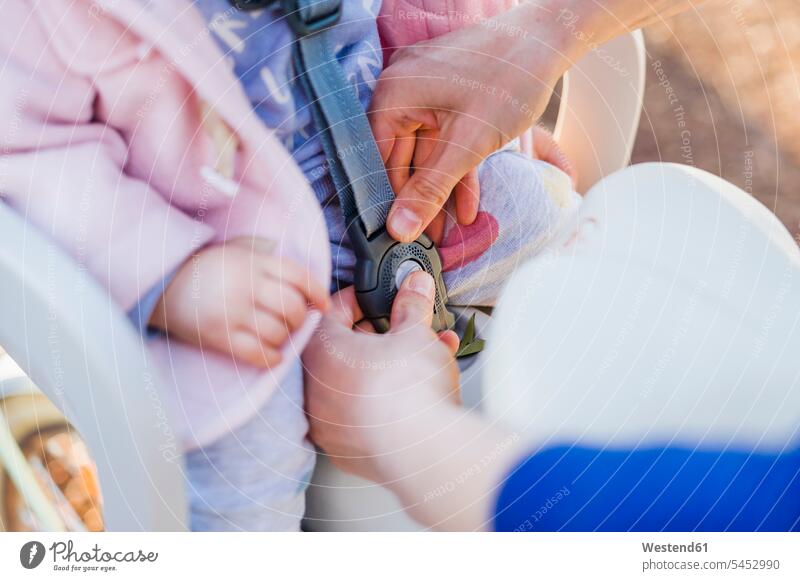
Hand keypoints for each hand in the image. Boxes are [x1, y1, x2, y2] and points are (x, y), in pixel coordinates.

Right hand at [150, 236, 329, 367]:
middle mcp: (246, 286)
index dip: (318, 293)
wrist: (162, 284)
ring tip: (277, 335)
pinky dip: (272, 357)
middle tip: (292, 321)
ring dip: (285, 338)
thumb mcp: (238, 253)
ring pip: (279, 332)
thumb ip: (268, 263)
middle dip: (300, 318)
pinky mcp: (219, 336)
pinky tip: (272, 355)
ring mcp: (233, 312)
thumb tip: (306, 286)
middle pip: (294, 307)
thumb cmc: (207, 269)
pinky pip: (258, 354)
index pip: (300, 276)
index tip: (324, 305)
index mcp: (254, 262)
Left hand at [303, 271, 459, 481]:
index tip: (375, 298)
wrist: (424, 451)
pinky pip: (363, 416)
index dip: (358, 299)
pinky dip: (385, 403)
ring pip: (356, 385)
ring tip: (424, 361)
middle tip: (403, 331)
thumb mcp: (415, 333)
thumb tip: (415, 286)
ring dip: (388, 370)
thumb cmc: (408, 392)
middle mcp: (314, 389)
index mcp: (321, 351)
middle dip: (380, 338)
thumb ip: (412, 305)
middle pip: (344, 350)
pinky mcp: (346, 450)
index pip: (331, 311)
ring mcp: (328, 424)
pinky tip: (415, 396)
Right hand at [369, 4, 575, 242]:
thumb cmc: (509, 77)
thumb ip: (431, 188)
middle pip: (400, 158)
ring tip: (450, 231)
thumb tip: (401, 227)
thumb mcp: (468, 143)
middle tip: (429, 240)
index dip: (389, 200)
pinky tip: (467, 204)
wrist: (549, 38)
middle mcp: (403, 91)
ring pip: (426, 154)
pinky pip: (443, 141)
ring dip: (441, 191)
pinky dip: (456, 170)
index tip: (401, 234)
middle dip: (419, 201)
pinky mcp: (447, 98)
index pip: (377, 159)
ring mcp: (426, 93)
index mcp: (394, 95)